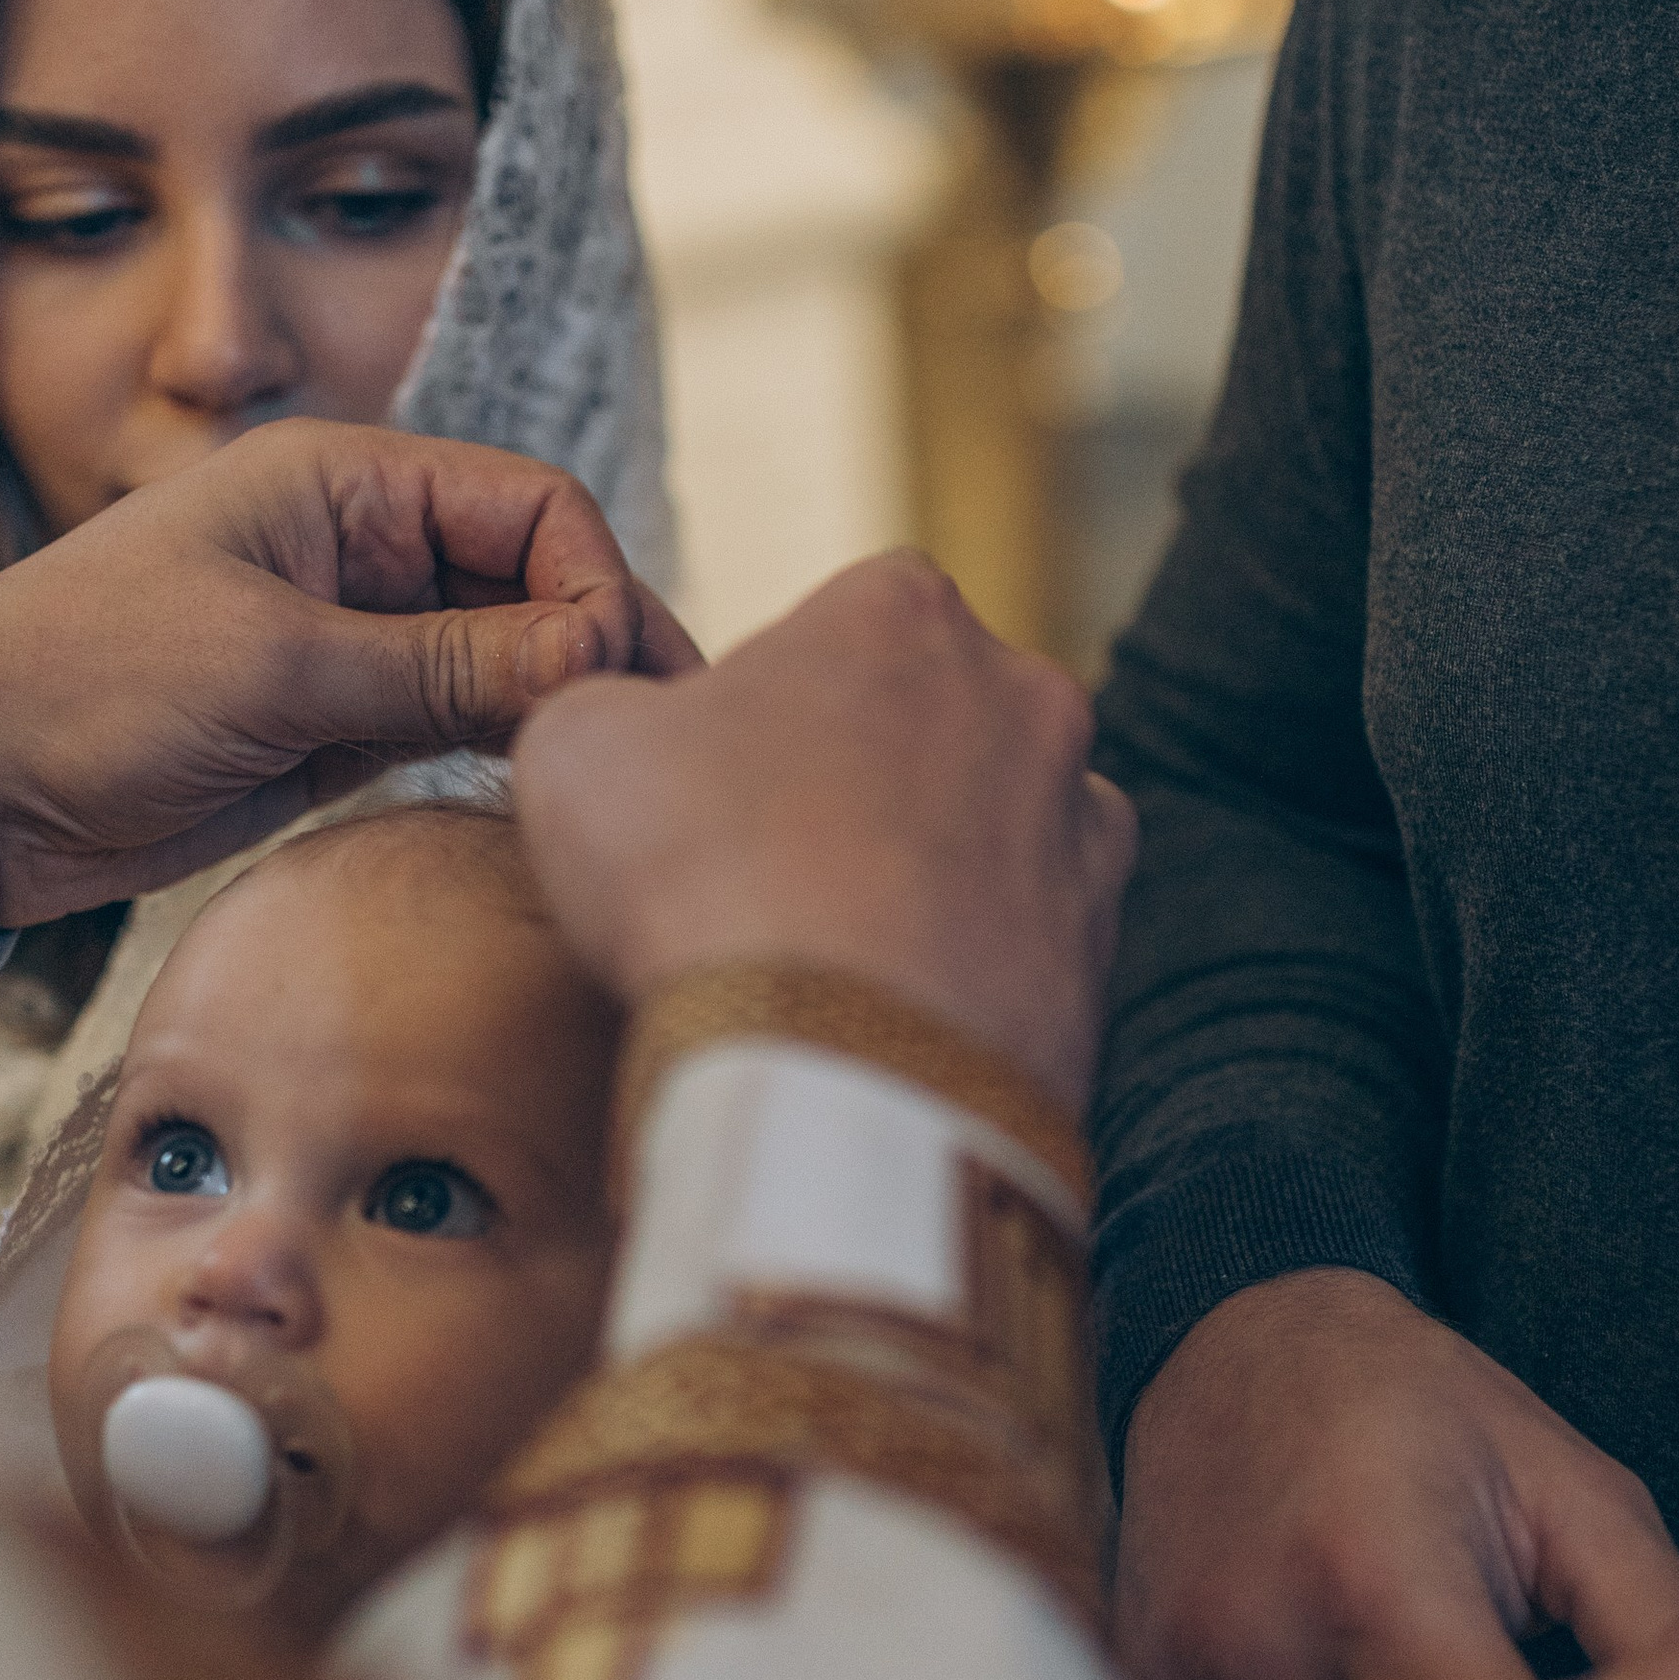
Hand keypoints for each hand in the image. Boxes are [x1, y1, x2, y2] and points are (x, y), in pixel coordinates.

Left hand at [0, 420, 695, 936]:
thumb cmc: (84, 685)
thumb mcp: (279, 667)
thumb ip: (447, 665)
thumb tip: (602, 658)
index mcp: (341, 481)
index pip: (530, 506)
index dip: (593, 584)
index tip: (616, 680)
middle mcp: (359, 548)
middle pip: (532, 582)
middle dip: (600, 651)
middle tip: (662, 745)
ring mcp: (350, 640)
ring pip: (502, 660)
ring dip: (558, 710)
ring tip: (617, 781)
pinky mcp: (332, 726)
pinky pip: (453, 726)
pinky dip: (503, 755)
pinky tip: (548, 800)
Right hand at [510, 551, 1136, 1111]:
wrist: (836, 1072)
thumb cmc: (702, 881)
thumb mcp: (576, 746)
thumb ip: (608, 702)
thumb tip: (626, 727)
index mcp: (901, 608)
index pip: (834, 620)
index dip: (768, 700)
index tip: (719, 781)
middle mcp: (1022, 693)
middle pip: (924, 720)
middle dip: (862, 778)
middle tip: (771, 870)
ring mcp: (1080, 821)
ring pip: (991, 824)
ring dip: (930, 868)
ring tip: (838, 952)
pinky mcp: (1102, 945)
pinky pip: (1029, 937)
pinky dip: (976, 962)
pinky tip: (902, 1010)